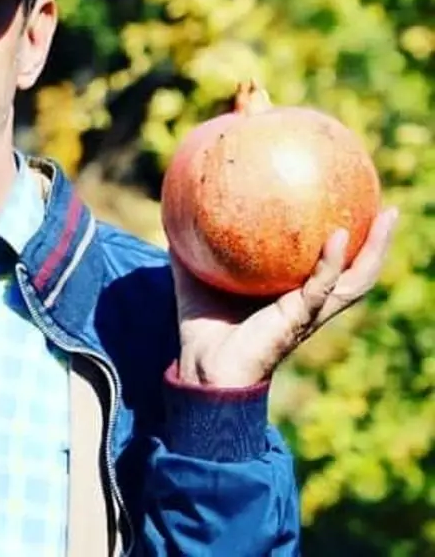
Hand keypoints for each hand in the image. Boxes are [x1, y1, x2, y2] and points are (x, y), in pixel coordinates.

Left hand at [173, 206, 399, 387]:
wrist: (202, 366)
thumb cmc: (202, 326)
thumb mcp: (194, 277)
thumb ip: (190, 248)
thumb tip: (179, 211)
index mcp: (293, 294)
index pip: (331, 264)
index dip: (349, 240)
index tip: (358, 206)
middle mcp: (309, 303)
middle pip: (357, 270)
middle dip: (378, 241)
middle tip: (392, 209)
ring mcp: (308, 312)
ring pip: (355, 280)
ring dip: (375, 249)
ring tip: (387, 216)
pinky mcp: (299, 319)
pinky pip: (322, 287)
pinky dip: (333, 262)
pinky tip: (337, 237)